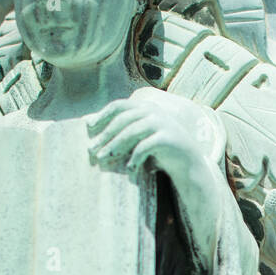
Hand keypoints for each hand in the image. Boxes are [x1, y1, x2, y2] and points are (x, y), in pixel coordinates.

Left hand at [85, 88, 222, 178]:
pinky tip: (129, 169)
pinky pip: (145, 146)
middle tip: (92, 150)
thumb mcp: (137, 135)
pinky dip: (134, 158)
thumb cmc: (158, 148)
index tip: (88, 127)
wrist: (188, 162)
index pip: (119, 105)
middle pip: (122, 120)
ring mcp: (162, 123)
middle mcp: (153, 111)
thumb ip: (118, 127)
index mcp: (145, 106)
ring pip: (131, 132)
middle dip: (105, 136)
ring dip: (115, 147)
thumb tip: (87, 121)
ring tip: (104, 159)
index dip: (102, 115)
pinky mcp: (169, 138)